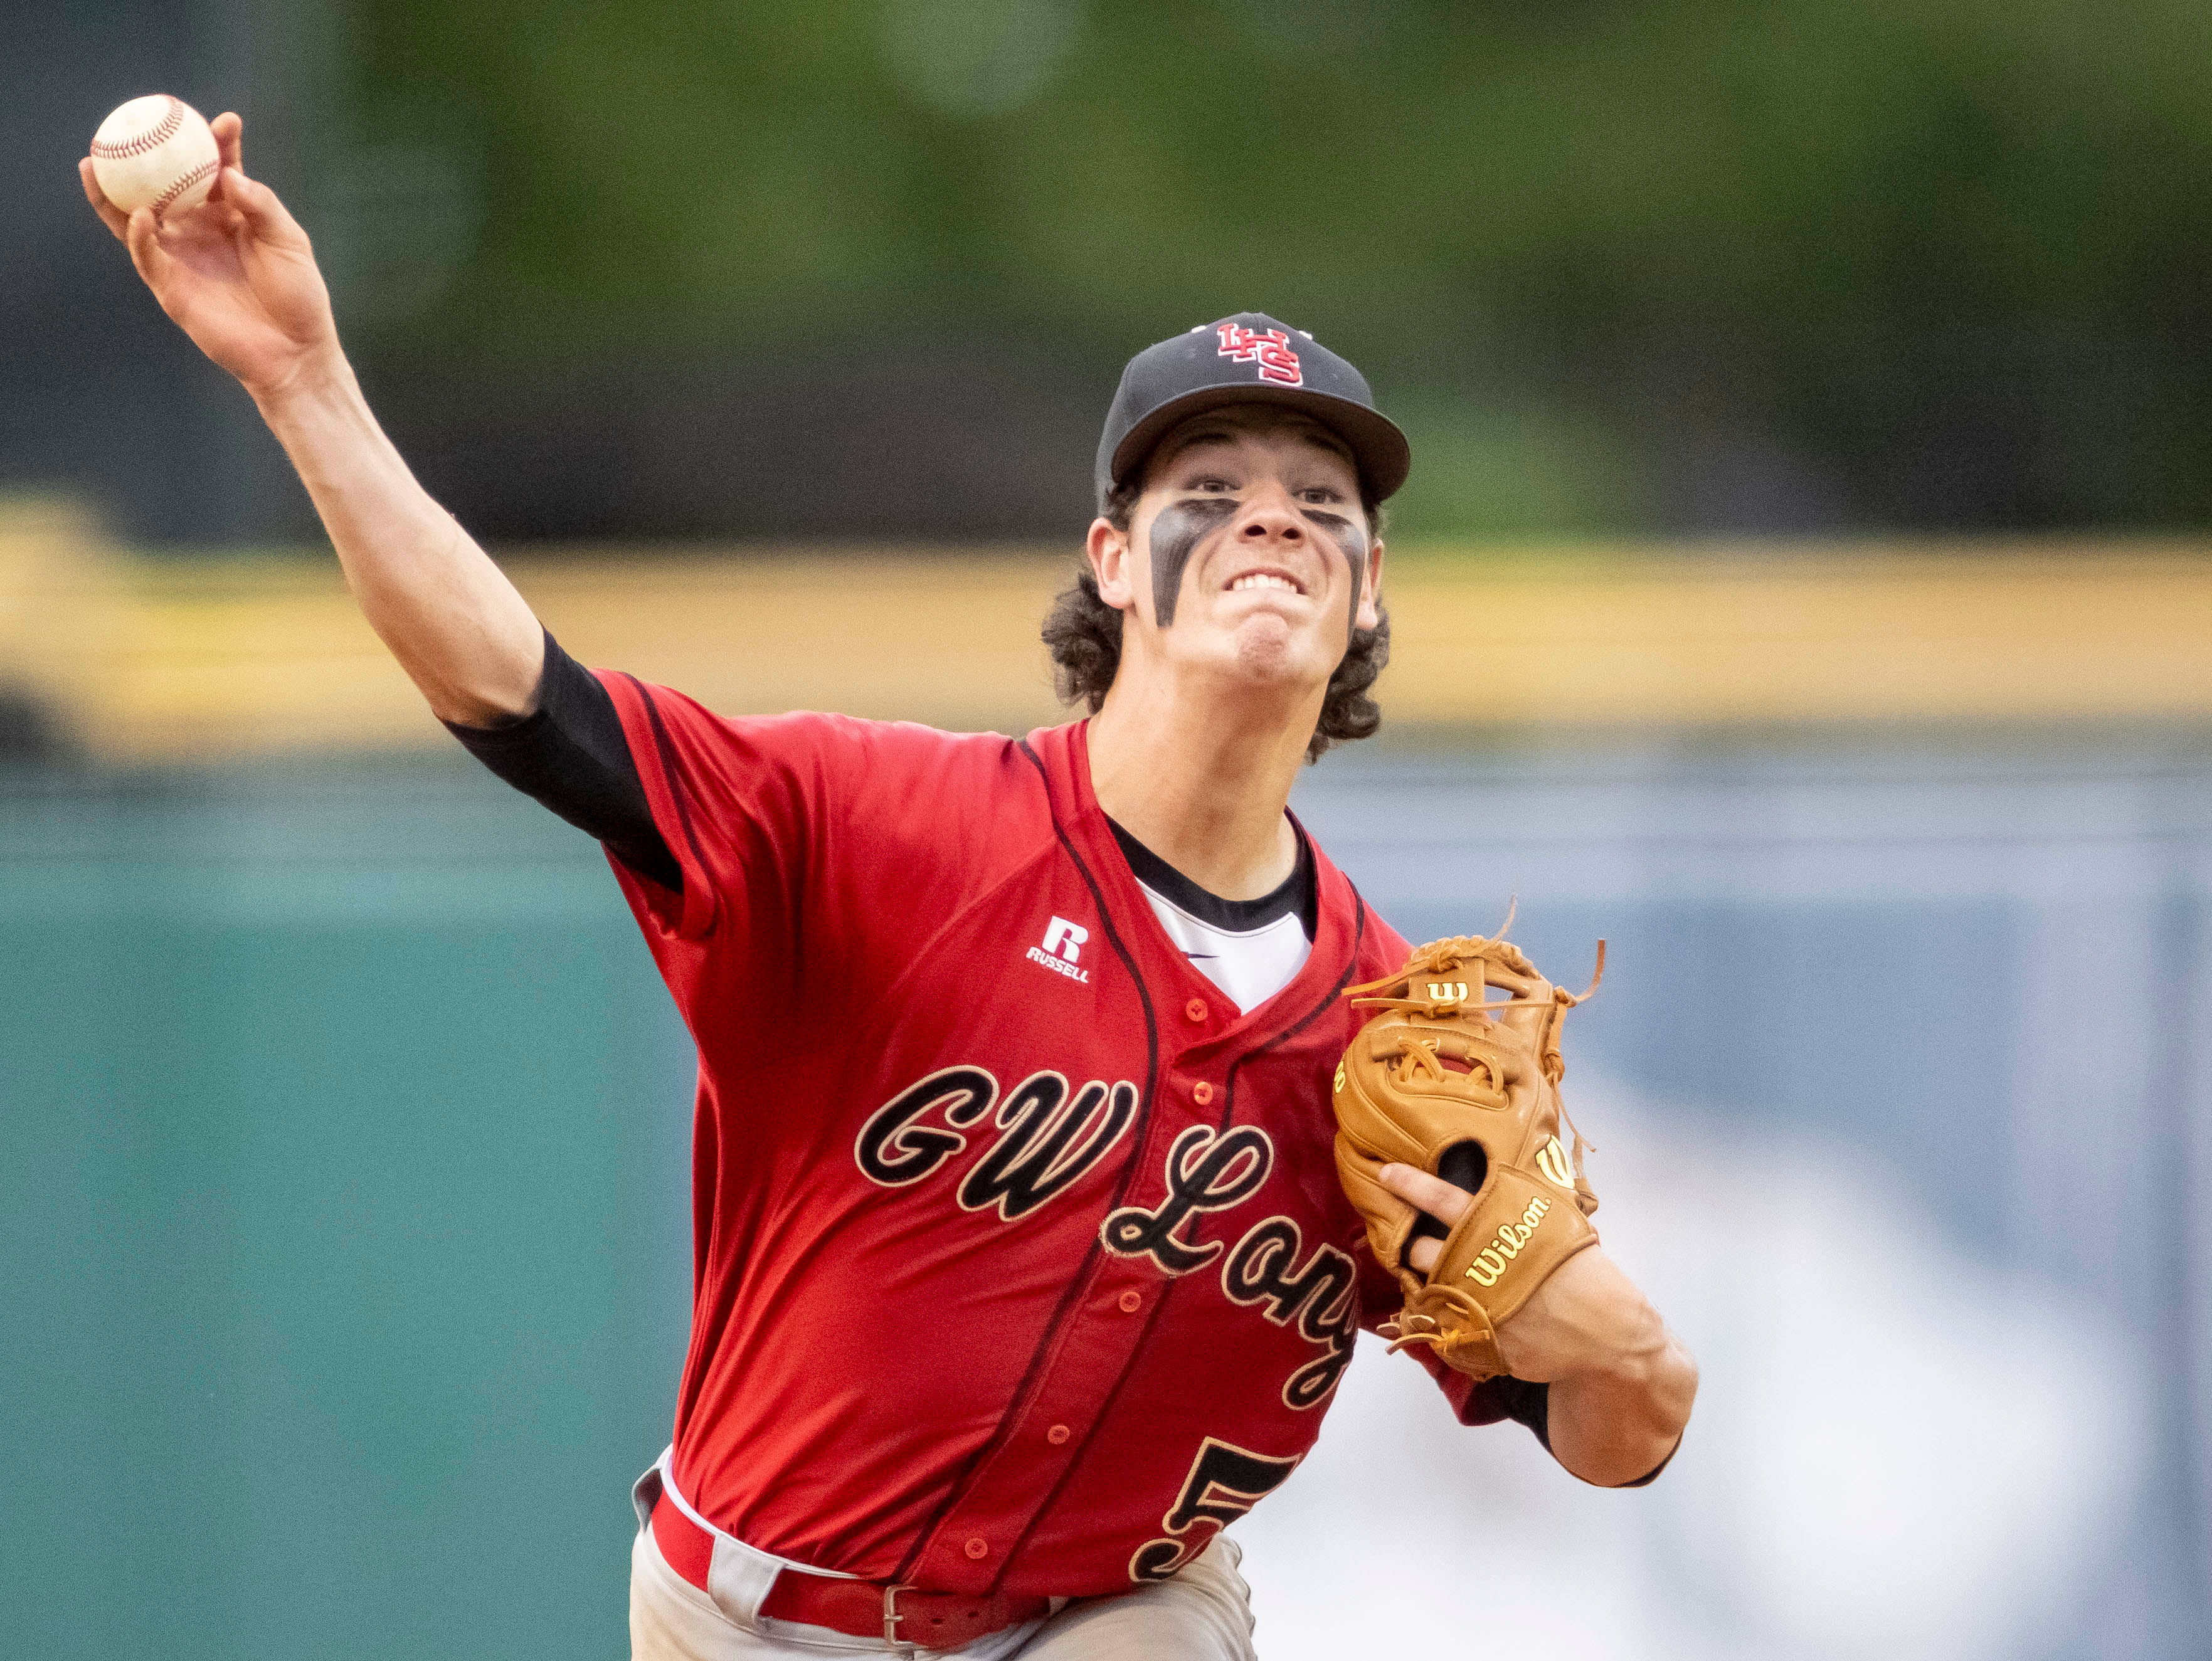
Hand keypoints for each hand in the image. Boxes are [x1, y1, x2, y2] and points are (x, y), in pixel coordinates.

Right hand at [81, 112, 339, 398]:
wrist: (295, 350)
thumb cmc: (299, 296)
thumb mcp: (289, 241)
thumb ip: (261, 204)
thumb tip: (227, 175)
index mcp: (232, 215)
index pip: (218, 171)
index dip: (216, 144)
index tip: (224, 122)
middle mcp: (201, 230)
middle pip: (164, 186)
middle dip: (146, 156)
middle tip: (135, 122)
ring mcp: (182, 256)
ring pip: (137, 218)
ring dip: (113, 192)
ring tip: (96, 161)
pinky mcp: (171, 287)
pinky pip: (146, 256)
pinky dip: (139, 234)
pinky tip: (140, 214)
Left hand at [1376, 1161, 1652, 1382]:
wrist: (1608, 1336)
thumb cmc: (1586, 1276)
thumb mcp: (1557, 1229)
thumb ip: (1518, 1213)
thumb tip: (1490, 1190)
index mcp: (1504, 1229)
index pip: (1445, 1199)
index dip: (1412, 1186)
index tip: (1387, 1174)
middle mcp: (1483, 1265)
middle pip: (1425, 1250)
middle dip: (1416, 1245)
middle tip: (1415, 1241)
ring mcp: (1477, 1306)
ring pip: (1430, 1287)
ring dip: (1429, 1280)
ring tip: (1441, 1276)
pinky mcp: (1478, 1341)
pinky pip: (1445, 1325)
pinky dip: (1447, 1317)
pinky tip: (1461, 1312)